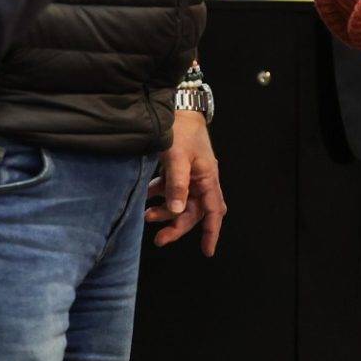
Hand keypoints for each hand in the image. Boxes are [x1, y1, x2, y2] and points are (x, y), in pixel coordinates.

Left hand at [146, 110, 226, 254]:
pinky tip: (146, 195)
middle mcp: (202, 180)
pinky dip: (159, 195)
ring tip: (146, 215)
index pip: (213, 212)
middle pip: (193, 212)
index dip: (211, 232)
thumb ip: (177, 185)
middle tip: (158, 239)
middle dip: (177, 227)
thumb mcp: (177, 158)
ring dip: (165, 211)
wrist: (178, 109)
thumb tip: (176, 211)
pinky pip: (171, 190)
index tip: (207, 251)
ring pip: (180, 203)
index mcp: (207, 178)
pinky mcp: (178, 170)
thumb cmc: (182, 131)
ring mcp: (190, 175)